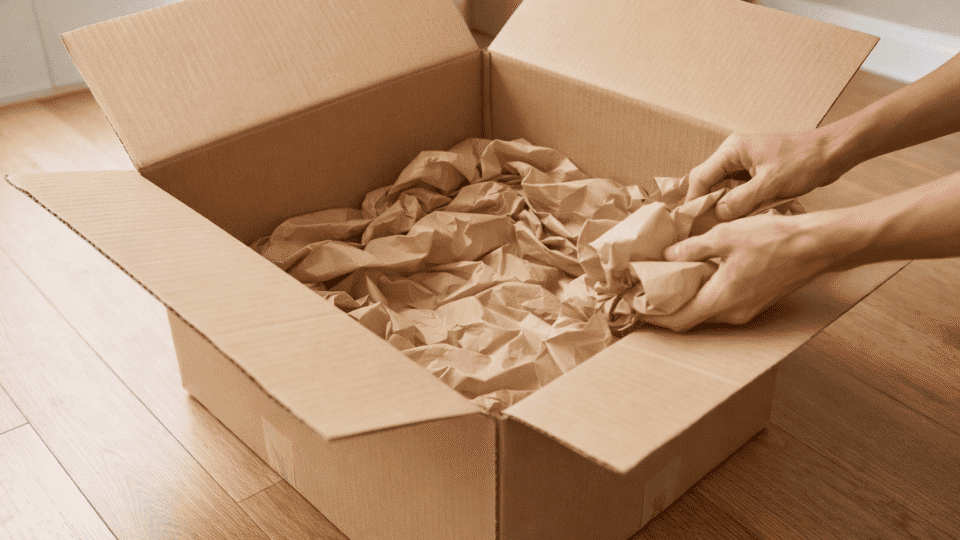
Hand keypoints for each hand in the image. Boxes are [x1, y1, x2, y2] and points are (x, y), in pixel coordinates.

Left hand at [641, 212, 843, 331]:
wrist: (819, 244)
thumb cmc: (774, 238)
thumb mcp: (724, 236)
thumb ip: (692, 249)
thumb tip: (667, 257)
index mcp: (722, 300)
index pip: (678, 321)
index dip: (653, 318)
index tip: (634, 309)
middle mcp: (733, 313)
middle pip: (690, 319)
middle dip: (666, 309)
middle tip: (645, 292)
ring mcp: (747, 310)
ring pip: (707, 311)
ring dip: (686, 300)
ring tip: (665, 281)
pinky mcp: (756, 301)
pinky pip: (722, 303)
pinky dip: (705, 293)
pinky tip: (697, 274)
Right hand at [687, 131, 846, 220]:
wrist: (832, 152)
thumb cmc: (803, 162)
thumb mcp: (770, 184)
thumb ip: (741, 200)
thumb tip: (718, 215)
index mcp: (732, 150)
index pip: (701, 177)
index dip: (693, 200)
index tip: (688, 223)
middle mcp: (734, 154)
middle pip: (709, 182)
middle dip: (706, 204)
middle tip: (700, 228)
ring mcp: (745, 163)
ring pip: (724, 188)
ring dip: (723, 205)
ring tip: (717, 226)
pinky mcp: (756, 172)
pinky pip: (738, 190)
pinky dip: (737, 203)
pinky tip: (738, 219)